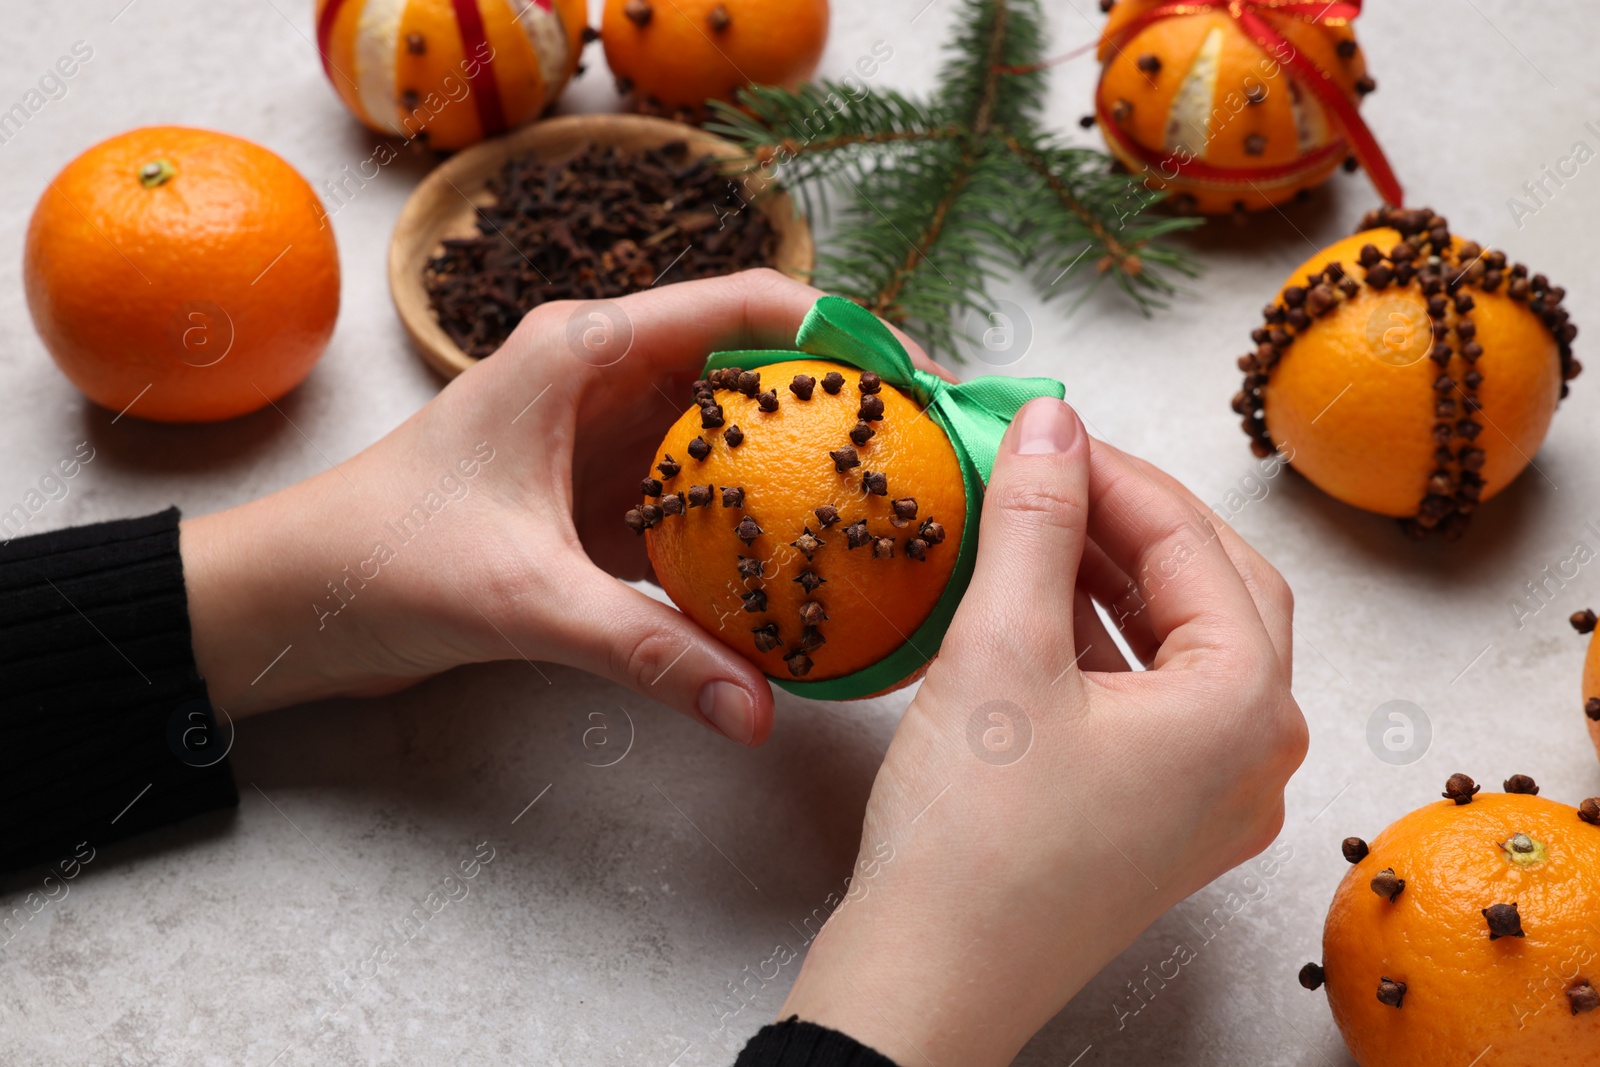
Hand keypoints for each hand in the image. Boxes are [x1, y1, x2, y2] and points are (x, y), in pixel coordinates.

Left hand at [180, 270, 949, 743]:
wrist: (290, 600)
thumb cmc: (377, 559)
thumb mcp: (522, 598)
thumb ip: (646, 650)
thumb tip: (759, 710)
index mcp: (585, 352)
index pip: (745, 306)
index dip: (842, 333)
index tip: (917, 387)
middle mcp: (604, 382)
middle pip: (754, 373)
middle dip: (839, 412)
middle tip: (924, 469)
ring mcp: (603, 444)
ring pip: (731, 443)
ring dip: (798, 476)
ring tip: (883, 523)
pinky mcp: (596, 504)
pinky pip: (697, 507)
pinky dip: (746, 534)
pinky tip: (799, 580)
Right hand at [778, 397, 1307, 1063]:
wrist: (928, 980)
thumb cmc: (972, 837)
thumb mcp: (1002, 648)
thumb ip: (1036, 520)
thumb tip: (1049, 423)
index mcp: (1244, 709)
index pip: (1195, 544)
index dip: (1115, 470)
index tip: (1045, 427)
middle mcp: (1254, 757)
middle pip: (1214, 591)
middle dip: (1133, 520)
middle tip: (1052, 470)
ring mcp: (1212, 799)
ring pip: (1184, 646)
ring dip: (1116, 579)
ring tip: (1038, 527)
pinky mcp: (1161, 824)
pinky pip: (1155, 702)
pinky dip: (1104, 644)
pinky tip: (1038, 611)